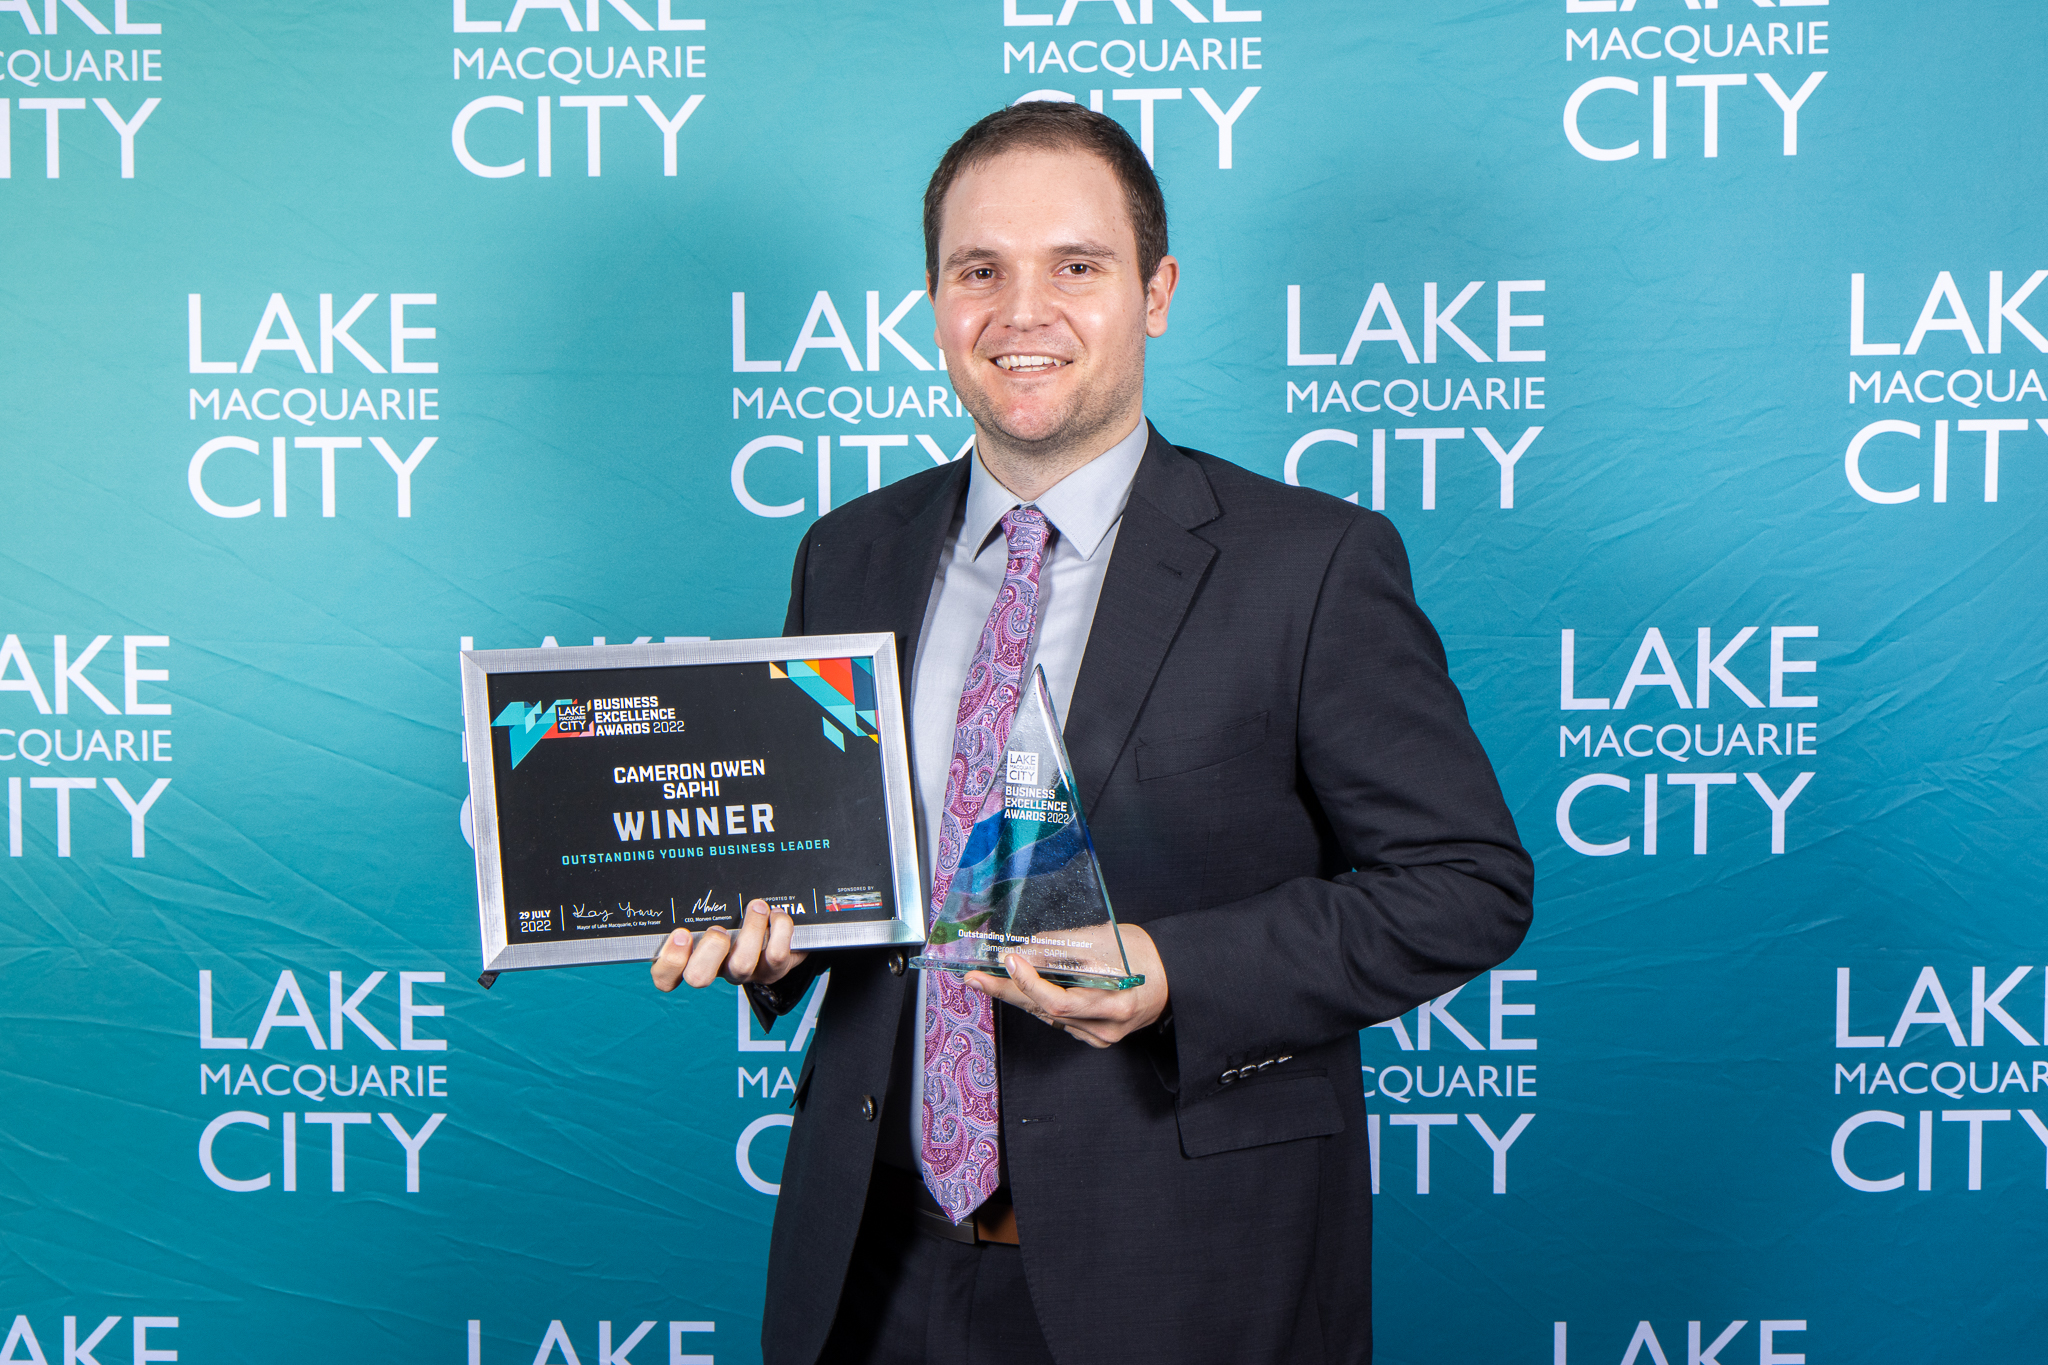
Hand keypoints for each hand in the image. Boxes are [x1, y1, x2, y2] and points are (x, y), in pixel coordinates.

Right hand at [650, 899, 806, 991]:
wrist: (781, 936)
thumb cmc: (736, 917)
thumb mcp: (713, 910)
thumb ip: (699, 903)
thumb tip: (685, 870)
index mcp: (692, 956)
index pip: (666, 977)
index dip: (670, 961)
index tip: (681, 934)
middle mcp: (715, 969)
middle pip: (699, 977)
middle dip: (709, 949)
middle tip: (719, 928)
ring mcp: (743, 973)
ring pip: (741, 965)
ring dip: (750, 930)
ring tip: (757, 907)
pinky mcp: (771, 971)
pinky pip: (775, 956)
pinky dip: (779, 929)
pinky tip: (776, 913)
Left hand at [965, 922, 1168, 1047]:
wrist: (1173, 979)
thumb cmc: (1145, 955)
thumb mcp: (1107, 941)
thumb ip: (1066, 947)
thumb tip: (1026, 950)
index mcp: (1115, 1005)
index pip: (1061, 1002)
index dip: (1030, 983)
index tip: (1009, 961)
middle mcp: (1105, 1028)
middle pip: (1045, 1012)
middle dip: (1006, 992)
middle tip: (974, 978)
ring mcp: (1099, 1036)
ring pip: (1047, 1017)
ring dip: (1017, 997)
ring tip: (986, 979)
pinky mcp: (1094, 1036)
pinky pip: (1057, 1020)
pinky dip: (1037, 1002)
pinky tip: (1019, 989)